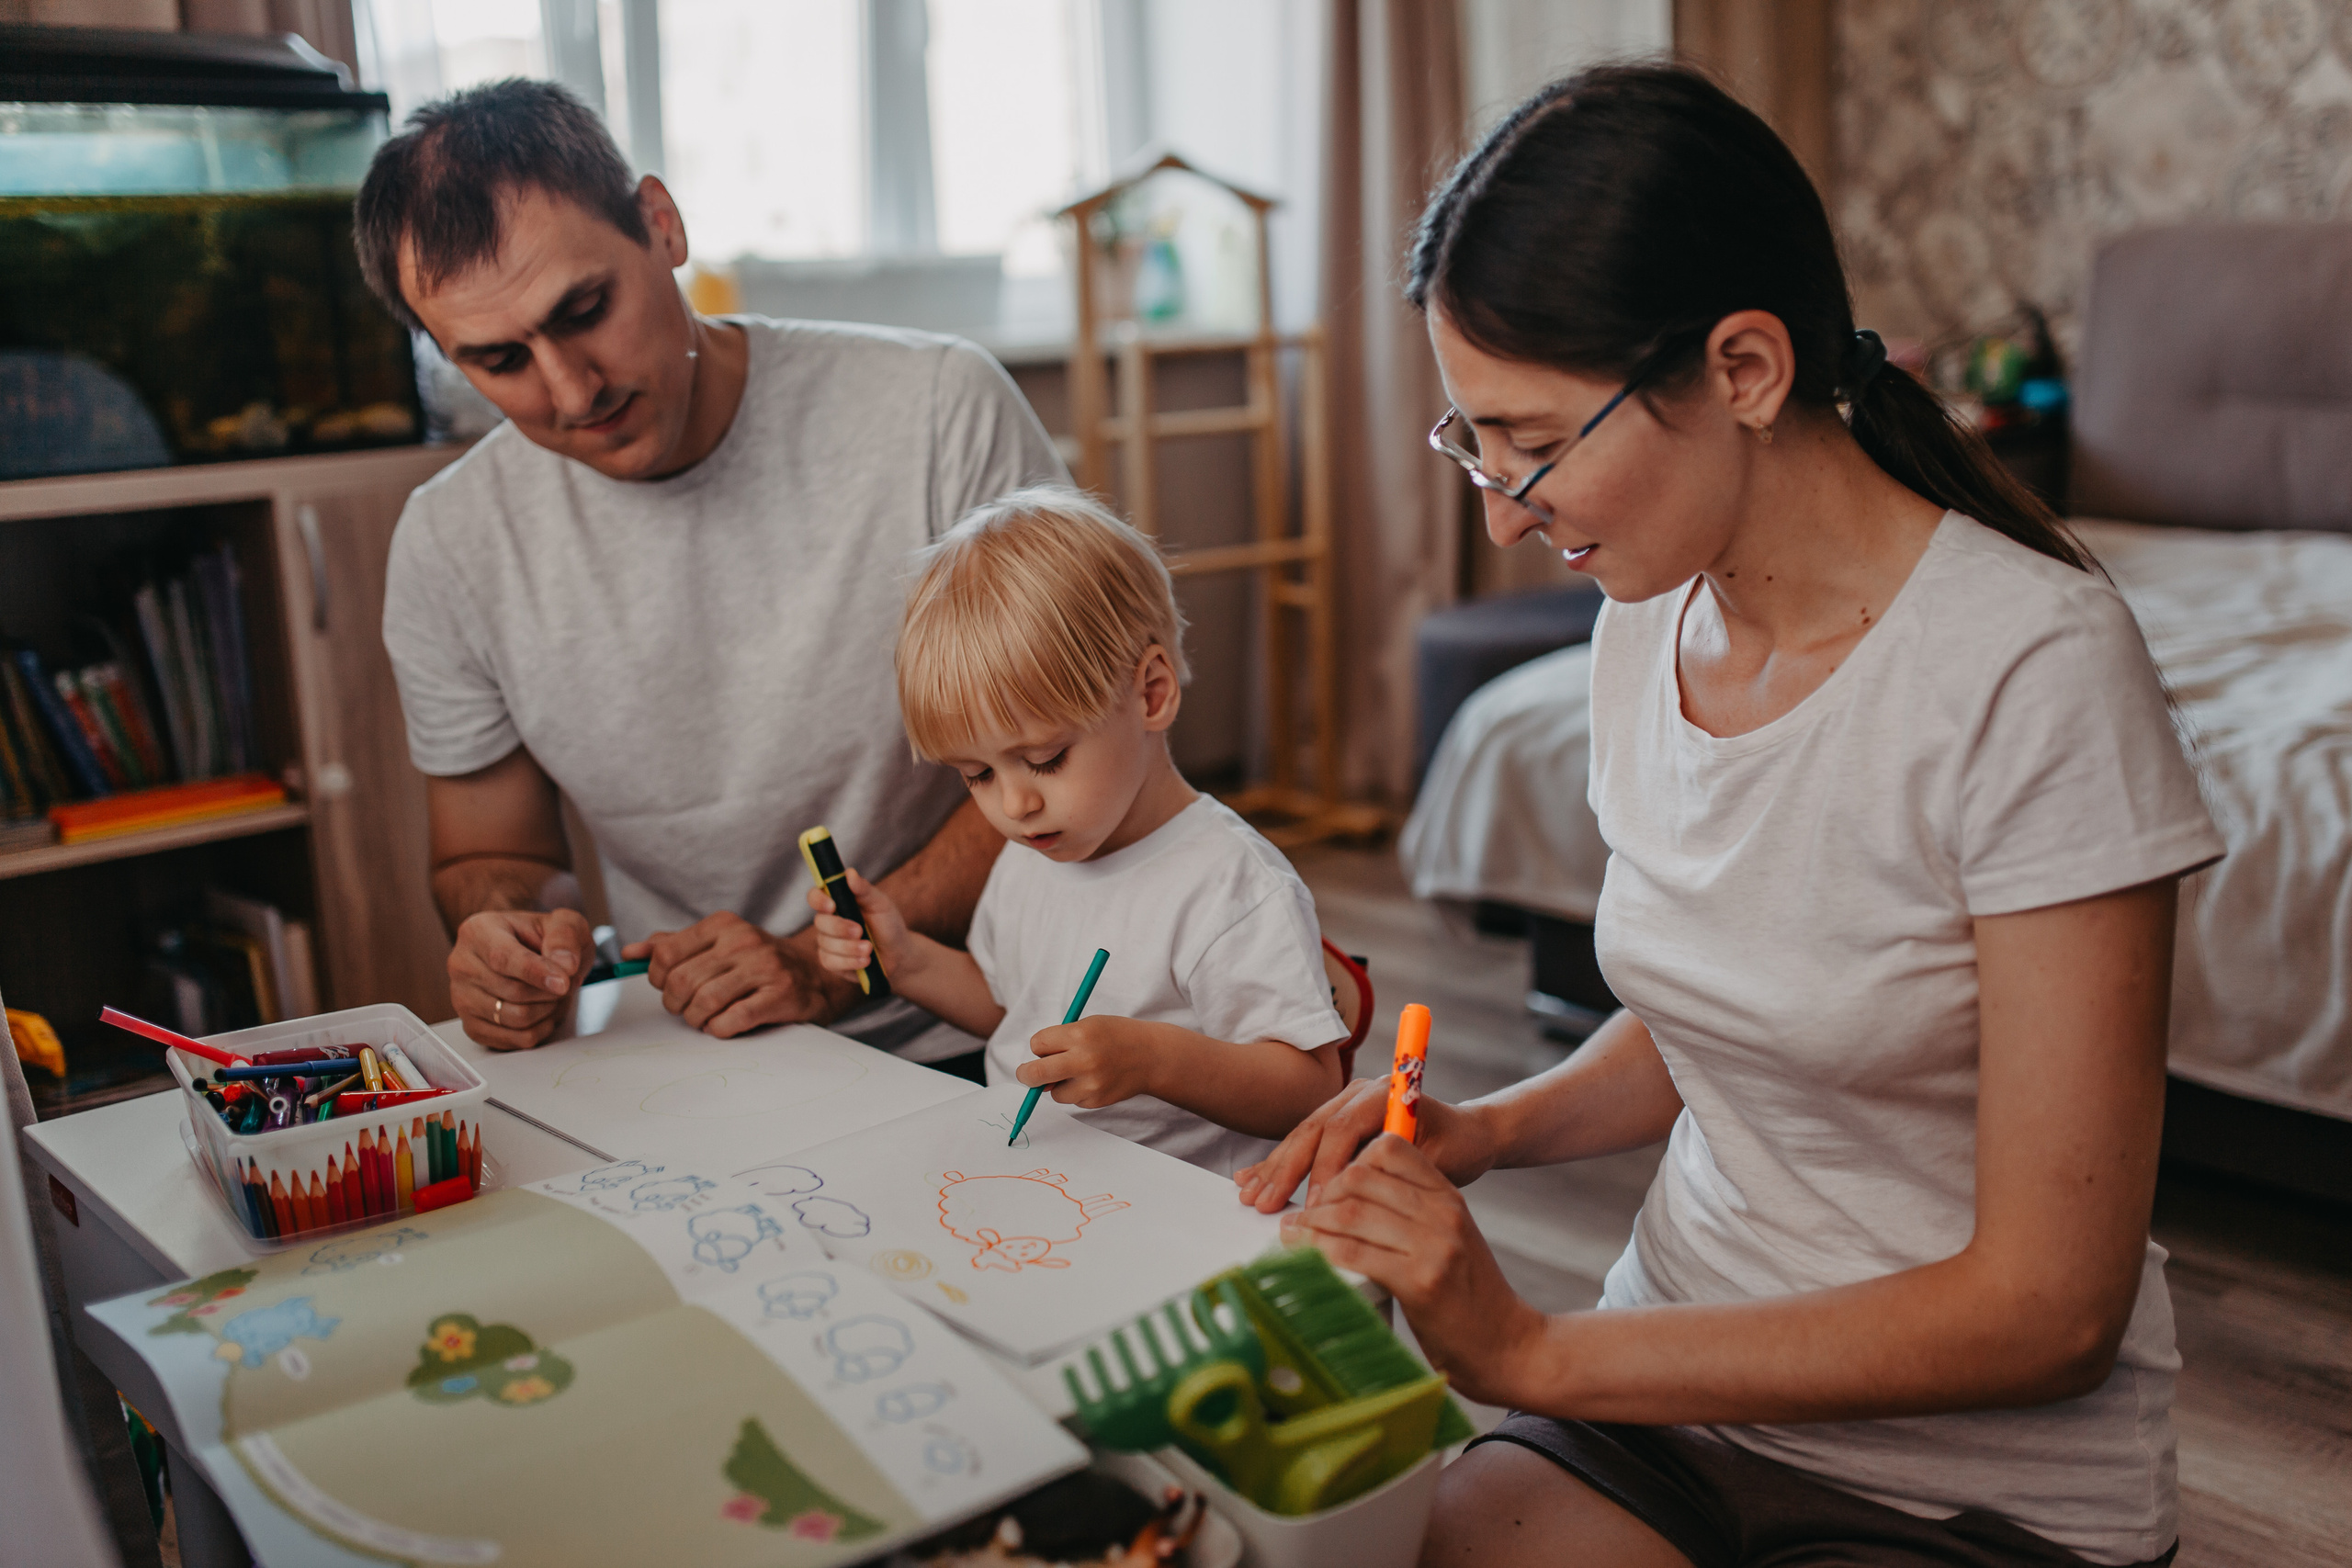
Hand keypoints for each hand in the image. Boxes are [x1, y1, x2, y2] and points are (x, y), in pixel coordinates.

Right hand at [449, 908, 591, 1049]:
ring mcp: (462, 998)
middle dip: (551, 992)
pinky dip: (539, 1030)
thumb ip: (566, 936)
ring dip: (548, 1011)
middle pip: (513, 992)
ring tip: (555, 995)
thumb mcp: (564, 923)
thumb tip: (564, 965)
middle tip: (566, 983)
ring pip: (515, 1018)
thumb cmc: (543, 937)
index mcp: (478, 931)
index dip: (536, 973)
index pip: (503, 958)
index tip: (563, 983)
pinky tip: (545, 1012)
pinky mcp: (471, 1026)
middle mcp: (461, 964)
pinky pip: (514, 1040)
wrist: (530, 952)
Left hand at [621, 911, 853, 1036]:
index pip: (666, 953)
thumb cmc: (756, 962)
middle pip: (682, 981)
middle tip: (686, 1009)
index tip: (670, 987)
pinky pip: (731, 1020)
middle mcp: (743, 941)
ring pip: (704, 1003)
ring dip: (696, 1020)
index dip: (658, 979)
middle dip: (676, 1005)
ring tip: (703, 1019)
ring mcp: (764, 967)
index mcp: (723, 924)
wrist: (815, 973)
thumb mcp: (718, 944)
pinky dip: (719, 1029)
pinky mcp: (780, 995)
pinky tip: (724, 1025)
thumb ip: (674, 946)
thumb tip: (629, 953)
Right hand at [804, 868, 913, 984]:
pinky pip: (830, 962)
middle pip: (819, 922)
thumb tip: (850, 873)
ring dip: (849, 947)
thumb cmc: (888, 924)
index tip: (832, 905)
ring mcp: (827, 942)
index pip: (815, 896)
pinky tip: (865, 960)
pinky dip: (849, 962)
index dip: (818, 900)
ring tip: (869, 948)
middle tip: (860, 931)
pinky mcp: (831, 962)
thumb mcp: (881, 904)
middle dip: (840, 928)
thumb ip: (864, 889)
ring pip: (826, 944)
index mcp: (837, 902)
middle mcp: (828, 921)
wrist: (898, 954)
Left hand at [1017, 1016, 1155, 1108]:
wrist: (1151, 1056)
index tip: (1044, 1048)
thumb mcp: (1089, 1026)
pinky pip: (1072, 1100)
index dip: (1039, 1046)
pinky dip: (1077, 1091)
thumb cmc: (1115, 1036)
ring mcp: (1091, 1083)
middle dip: (1025, 1074)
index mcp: (1080, 1035)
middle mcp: (1084, 1060)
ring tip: (1081, 1071)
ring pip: (1053, 1092)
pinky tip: (1095, 1079)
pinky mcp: (1096, 1100)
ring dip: (1058, 1084)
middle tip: (1025, 1074)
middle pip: (1035, 1074)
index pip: (1037, 1044)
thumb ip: (1060, 1043)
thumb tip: (1033, 1075)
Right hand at [1234, 1076, 1497, 1212]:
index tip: (1315, 1205)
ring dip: (1275, 1168)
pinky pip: (1304, 1143)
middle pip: (1314, 1129)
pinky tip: (1252, 1179)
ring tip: (1250, 1195)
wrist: (1468, 1136)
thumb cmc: (1458, 1150)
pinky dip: (1279, 1164)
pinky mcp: (1337, 1122)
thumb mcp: (1434, 1163)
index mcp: (1384, 1093)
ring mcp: (1345, 1105)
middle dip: (1287, 1169)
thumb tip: (1352, 1196)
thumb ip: (1394, 1172)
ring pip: (1302, 1136)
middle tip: (1265, 1204)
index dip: (1325, 1168)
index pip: (1342, 1128)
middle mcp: (1359, 1092)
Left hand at [1283, 1133, 1545, 1407]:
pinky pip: (1354, 1254)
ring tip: (1292, 1233)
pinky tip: (1305, 1256)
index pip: (1389, 1148)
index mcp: (1448, 1196)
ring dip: (1311, 1223)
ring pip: (1351, 1213)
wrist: (1511, 1346)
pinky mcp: (1421, 1282)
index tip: (1327, 1188)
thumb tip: (1348, 1201)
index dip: (1348, 1161)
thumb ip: (1412, 1214)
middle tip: (1301, 1214)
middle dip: (1321, 1194)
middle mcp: (1443, 1212)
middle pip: (1361, 1177)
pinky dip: (1321, 1252)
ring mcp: (1434, 1246)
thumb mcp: (1449, 1239)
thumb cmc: (1470, 1298)